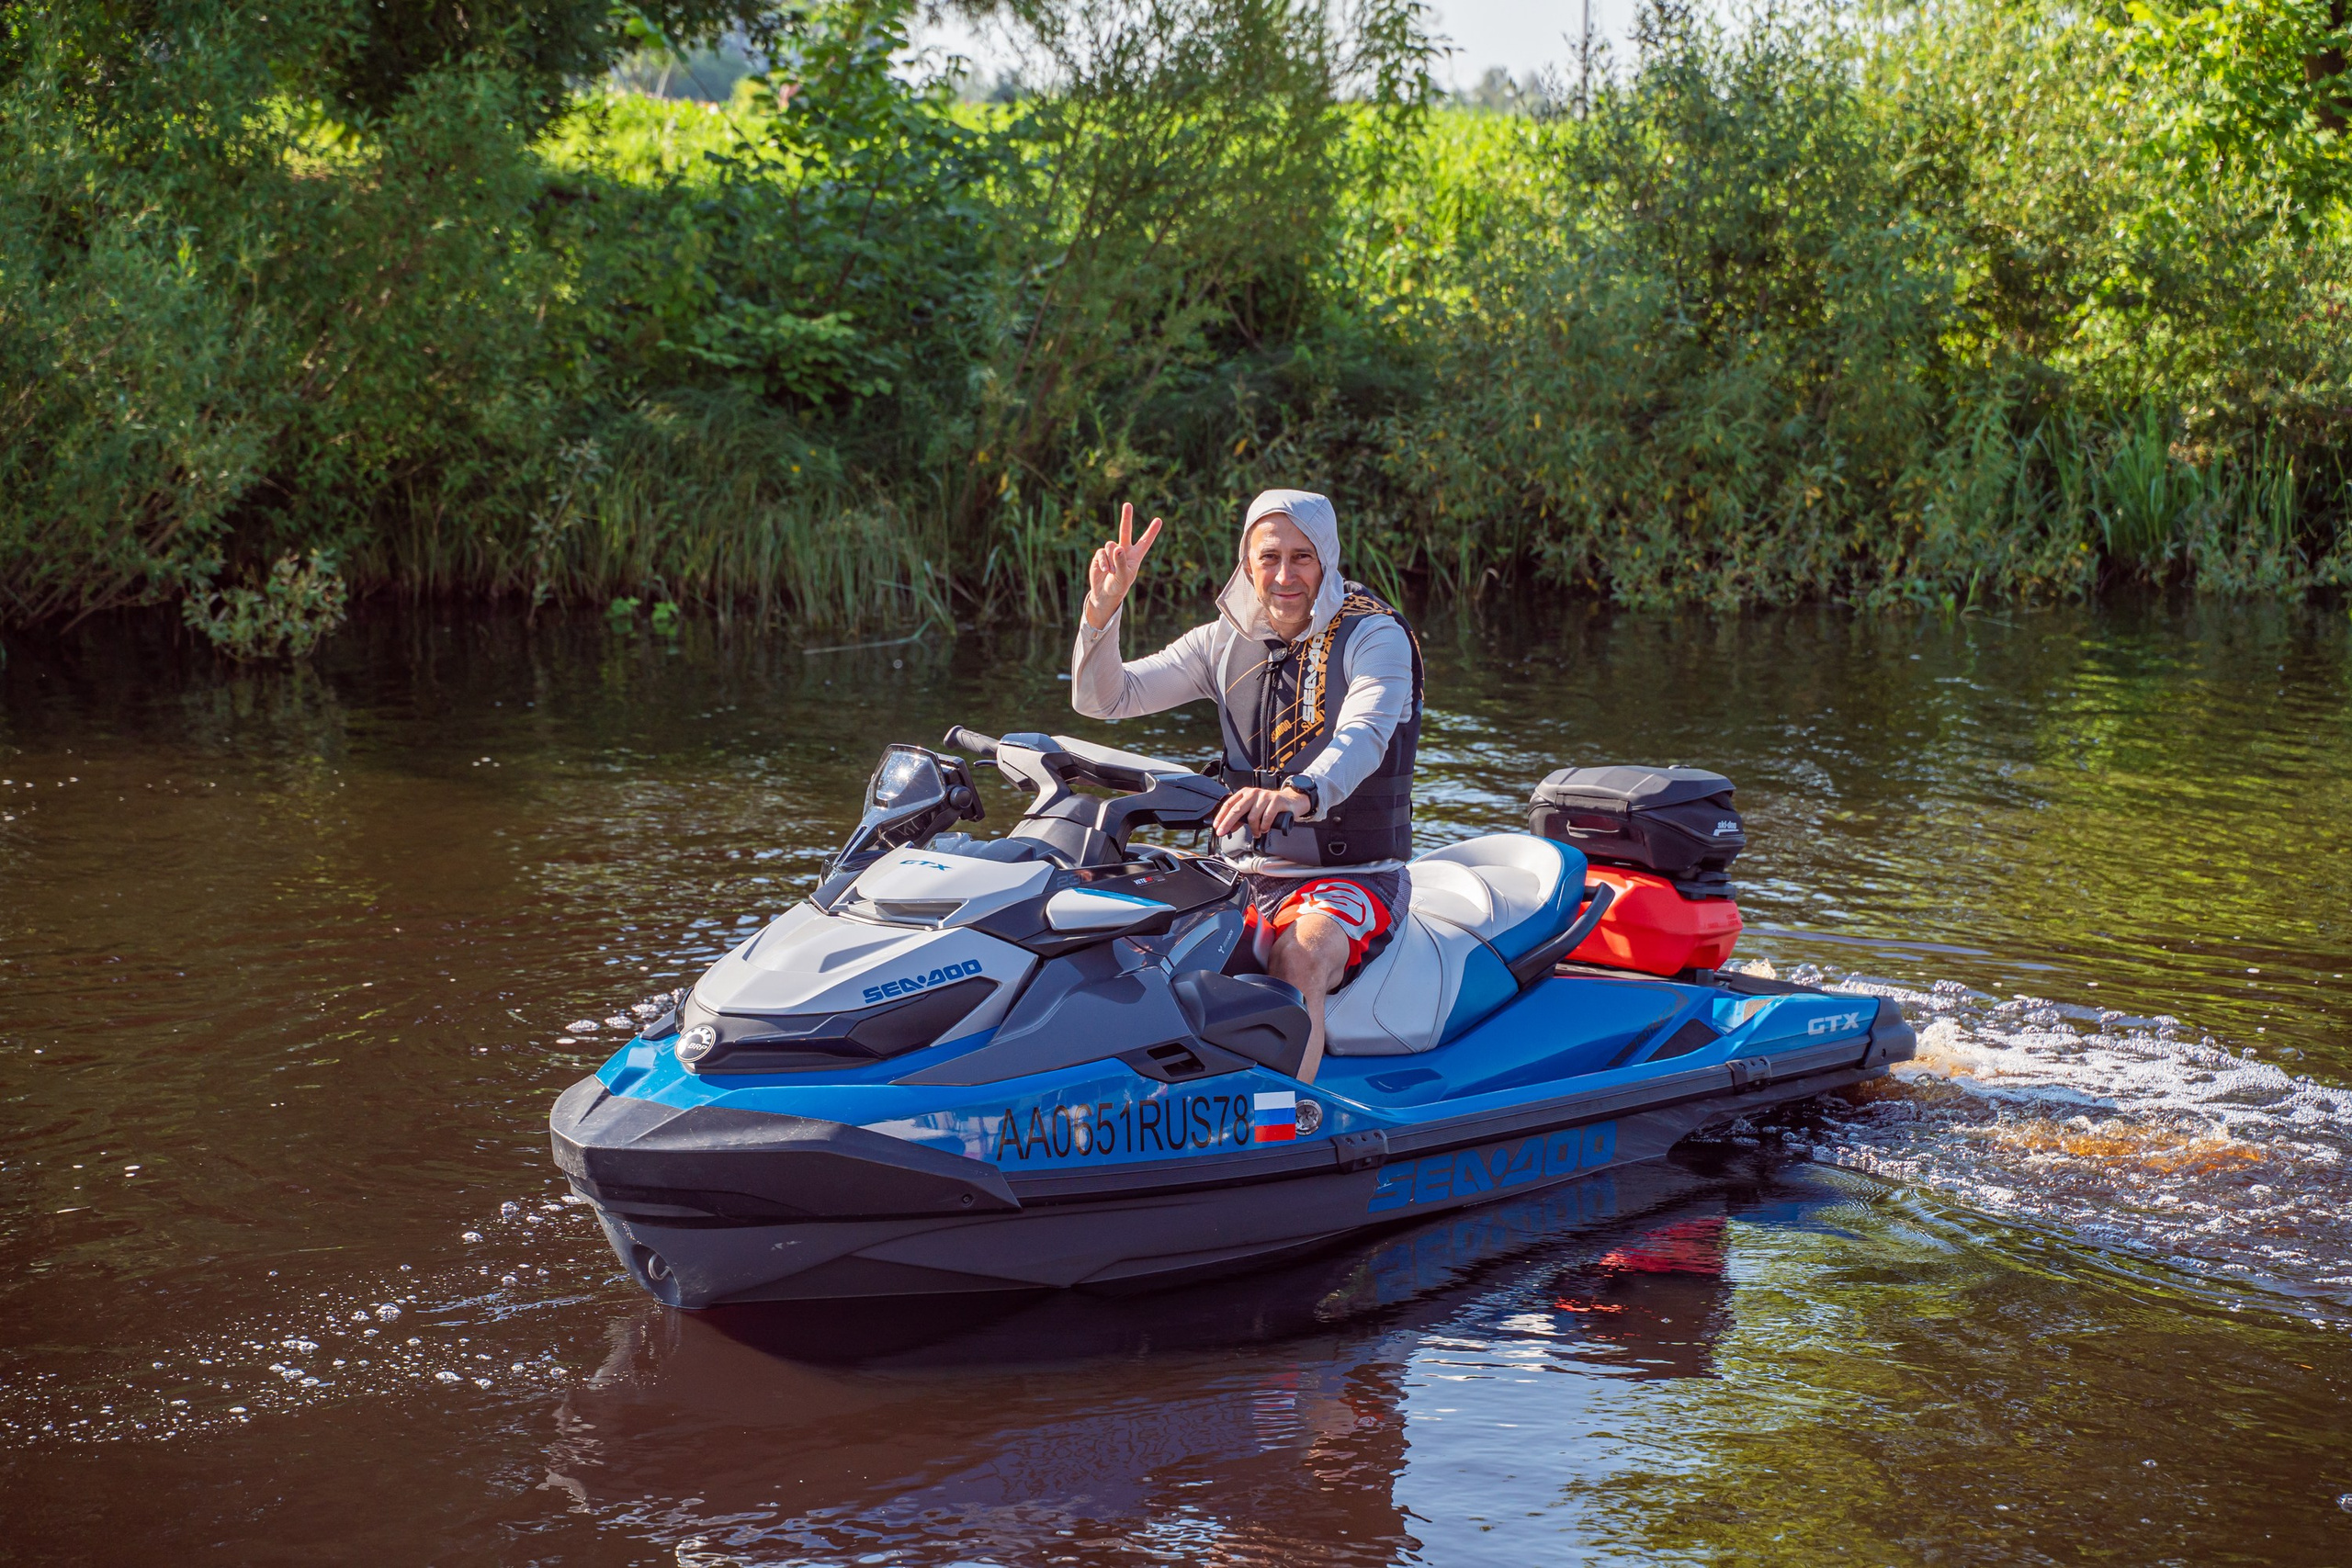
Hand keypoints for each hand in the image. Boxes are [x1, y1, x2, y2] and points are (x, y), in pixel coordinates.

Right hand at [1082, 502, 1162, 628]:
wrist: (1104, 594)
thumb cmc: (1118, 586)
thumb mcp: (1123, 576)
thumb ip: (1121, 562)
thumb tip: (1117, 547)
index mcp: (1135, 556)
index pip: (1145, 541)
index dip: (1152, 531)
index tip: (1159, 520)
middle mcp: (1124, 550)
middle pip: (1125, 531)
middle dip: (1126, 517)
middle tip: (1128, 504)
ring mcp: (1111, 552)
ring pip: (1110, 545)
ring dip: (1110, 559)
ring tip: (1111, 571)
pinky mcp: (1100, 555)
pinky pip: (1101, 553)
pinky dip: (1103, 561)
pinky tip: (1104, 570)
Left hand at [1214, 785, 1310, 838]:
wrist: (1291, 800)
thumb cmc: (1270, 806)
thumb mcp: (1253, 809)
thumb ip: (1241, 818)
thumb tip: (1229, 828)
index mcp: (1246, 793)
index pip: (1229, 804)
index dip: (1221, 816)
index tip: (1217, 826)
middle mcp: (1254, 793)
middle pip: (1237, 809)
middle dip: (1228, 823)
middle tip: (1223, 832)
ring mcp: (1265, 796)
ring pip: (1252, 816)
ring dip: (1253, 829)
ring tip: (1257, 833)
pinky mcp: (1276, 801)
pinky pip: (1266, 817)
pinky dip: (1264, 826)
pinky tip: (1265, 829)